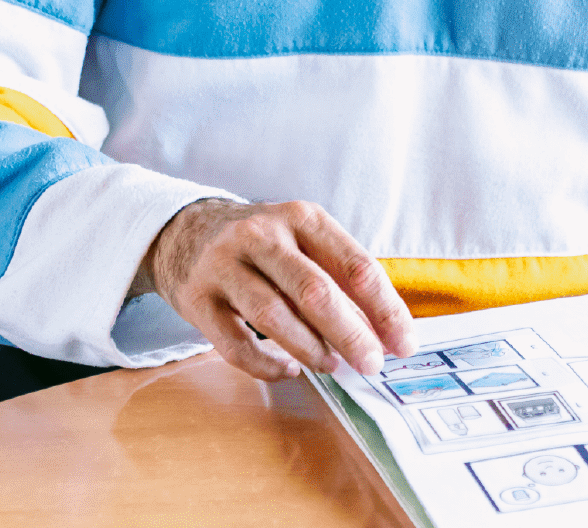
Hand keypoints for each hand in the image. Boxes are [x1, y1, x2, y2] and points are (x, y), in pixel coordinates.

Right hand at [136, 199, 417, 381]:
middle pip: (315, 291)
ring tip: (332, 366)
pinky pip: (234, 343)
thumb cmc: (262, 246)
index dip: (385, 309)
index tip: (403, 344)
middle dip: (351, 334)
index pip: (355, 265)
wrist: (183, 231)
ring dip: (310, 348)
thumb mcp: (303, 241)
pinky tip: (287, 369)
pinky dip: (265, 363)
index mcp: (302, 218)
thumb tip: (385, 334)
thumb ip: (341, 280)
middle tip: (371, 364)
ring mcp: (224, 265)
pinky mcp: (197, 298)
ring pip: (273, 315)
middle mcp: (261, 235)